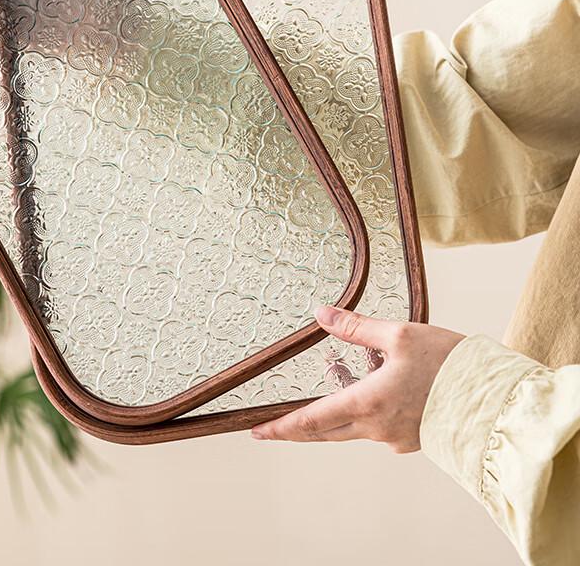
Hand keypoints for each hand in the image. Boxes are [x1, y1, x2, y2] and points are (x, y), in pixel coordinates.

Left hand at [251, 306, 463, 452]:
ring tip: (332, 383)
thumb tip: (321, 314)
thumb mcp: (400, 334)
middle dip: (297, 428)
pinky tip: (374, 388)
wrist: (495, 400)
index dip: (281, 428)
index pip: (310, 421)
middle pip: (324, 432)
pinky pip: (376, 428)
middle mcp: (375, 428)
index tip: (258, 433)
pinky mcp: (411, 440)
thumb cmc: (450, 365)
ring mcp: (394, 438)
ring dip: (334, 413)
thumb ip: (356, 328)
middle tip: (272, 427)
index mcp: (366, 403)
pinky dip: (364, 412)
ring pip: (350, 429)